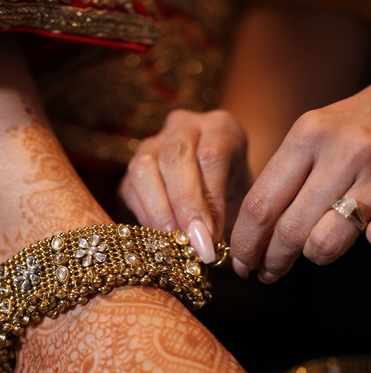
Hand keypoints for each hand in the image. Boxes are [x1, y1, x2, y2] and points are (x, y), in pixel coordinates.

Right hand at [120, 109, 249, 261]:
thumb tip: (207, 246)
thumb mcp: (243, 201)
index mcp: (221, 128)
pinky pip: (130, 188)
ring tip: (172, 244)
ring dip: (158, 211)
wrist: (220, 188)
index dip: (208, 198)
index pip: (211, 155)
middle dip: (182, 204)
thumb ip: (228, 218)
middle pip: (175, 156)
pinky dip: (144, 217)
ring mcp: (153, 143)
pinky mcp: (133, 168)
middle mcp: (184, 126)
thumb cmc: (236, 196)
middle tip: (190, 242)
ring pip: (144, 167)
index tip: (210, 237)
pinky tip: (159, 240)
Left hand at [230, 87, 370, 281]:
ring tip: (303, 256)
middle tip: (265, 272)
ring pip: (322, 242)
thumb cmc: (346, 128)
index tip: (239, 261)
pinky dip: (344, 247)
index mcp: (305, 137)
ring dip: (307, 258)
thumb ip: (283, 179)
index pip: (260, 204)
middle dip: (270, 260)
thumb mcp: (309, 137)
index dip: (244, 242)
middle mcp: (339, 153)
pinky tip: (338, 242)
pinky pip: (364, 239)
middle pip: (288, 230)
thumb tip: (252, 235)